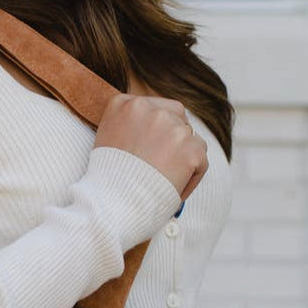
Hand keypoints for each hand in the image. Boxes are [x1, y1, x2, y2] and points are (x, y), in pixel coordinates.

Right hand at [93, 93, 207, 203]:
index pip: (156, 108)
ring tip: (166, 181)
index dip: (157, 129)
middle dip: (173, 140)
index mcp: (125, 105)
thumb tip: (151, 134)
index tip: (152, 149)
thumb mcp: (106, 140)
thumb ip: (127, 127)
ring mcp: (174, 128)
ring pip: (191, 138)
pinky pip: (201, 159)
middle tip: (164, 164)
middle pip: (176, 118)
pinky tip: (175, 190)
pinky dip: (192, 176)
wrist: (112, 203)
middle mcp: (151, 110)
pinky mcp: (191, 149)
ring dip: (183, 157)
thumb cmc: (106, 180)